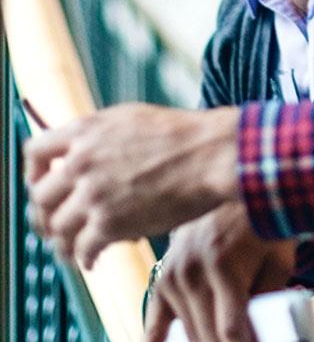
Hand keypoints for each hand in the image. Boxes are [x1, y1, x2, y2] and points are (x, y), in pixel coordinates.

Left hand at [24, 104, 239, 267]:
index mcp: (86, 131)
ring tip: (72, 251)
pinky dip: (84, 258)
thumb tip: (84, 152)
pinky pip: (82, 249)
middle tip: (53, 227)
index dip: (34, 173)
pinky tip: (92, 262)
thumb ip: (101, 135)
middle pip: (40, 198)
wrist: (213, 154)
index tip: (44, 186)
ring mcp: (93, 194)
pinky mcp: (109, 223)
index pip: (35, 152)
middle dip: (44, 216)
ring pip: (57, 228)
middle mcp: (81, 162)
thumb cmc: (186, 136)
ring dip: (62, 243)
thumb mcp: (134, 119)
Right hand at [145, 204, 295, 341]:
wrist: (231, 190)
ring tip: (222, 337)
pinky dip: (158, 339)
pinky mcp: (162, 277)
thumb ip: (272, 294)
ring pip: (186, 330)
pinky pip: (154, 318)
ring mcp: (173, 276)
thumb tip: (265, 328)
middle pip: (206, 334)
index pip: (230, 328)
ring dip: (204, 341)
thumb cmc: (263, 226)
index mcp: (225, 267)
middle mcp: (193, 273)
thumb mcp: (279, 258)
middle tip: (244, 341)